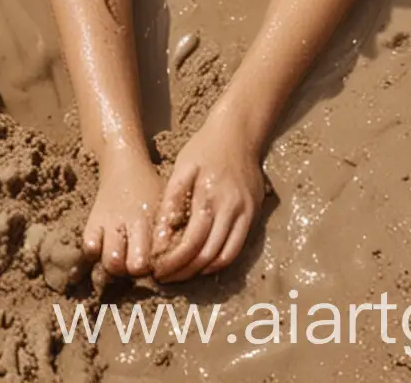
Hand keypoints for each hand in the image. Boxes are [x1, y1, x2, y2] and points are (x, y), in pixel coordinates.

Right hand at [84, 145, 162, 276]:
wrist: (124, 164)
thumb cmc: (150, 190)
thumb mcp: (164, 205)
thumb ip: (170, 232)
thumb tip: (180, 260)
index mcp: (150, 220)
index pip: (154, 256)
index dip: (156, 269)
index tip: (158, 266)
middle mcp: (129, 223)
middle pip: (130, 267)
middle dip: (134, 273)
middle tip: (137, 266)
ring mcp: (109, 223)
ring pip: (109, 262)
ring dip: (115, 268)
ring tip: (121, 260)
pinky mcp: (93, 220)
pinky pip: (88, 247)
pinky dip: (94, 254)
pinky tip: (102, 251)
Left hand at [151, 108, 265, 281]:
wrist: (239, 132)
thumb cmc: (204, 148)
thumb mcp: (182, 167)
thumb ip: (171, 202)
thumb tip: (159, 237)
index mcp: (209, 196)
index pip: (190, 242)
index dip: (173, 261)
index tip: (157, 269)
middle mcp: (230, 208)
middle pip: (207, 254)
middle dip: (184, 271)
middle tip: (165, 277)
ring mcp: (245, 213)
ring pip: (224, 256)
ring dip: (201, 271)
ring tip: (182, 274)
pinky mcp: (254, 214)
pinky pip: (237, 248)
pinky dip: (220, 262)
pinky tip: (204, 264)